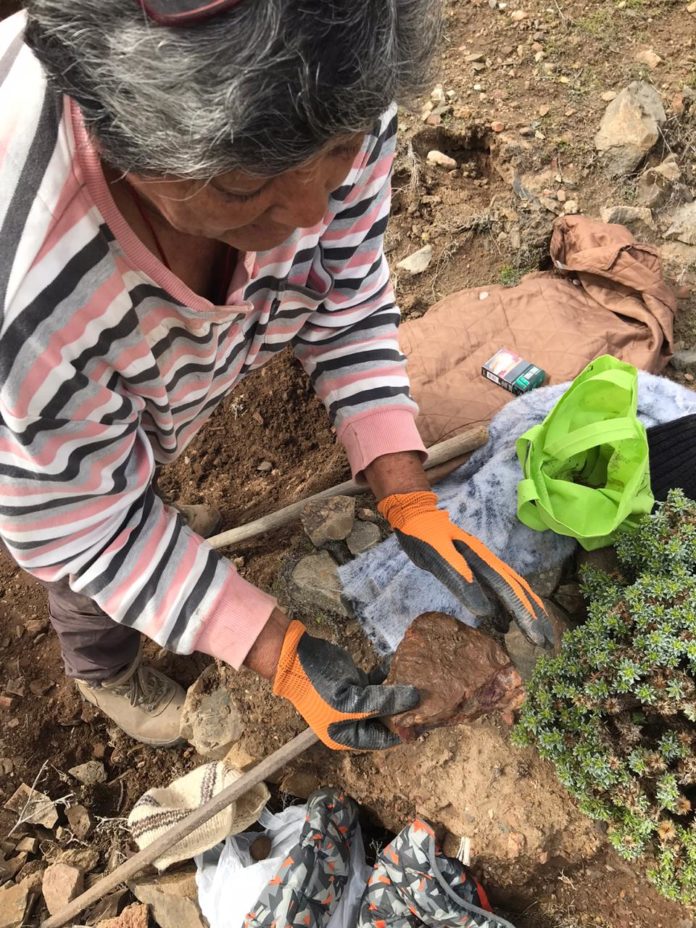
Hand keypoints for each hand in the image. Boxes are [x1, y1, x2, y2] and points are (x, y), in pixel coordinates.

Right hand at [272, 620, 418, 749]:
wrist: (295, 657)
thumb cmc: (319, 687)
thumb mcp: (353, 700)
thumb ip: (385, 701)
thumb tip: (416, 699)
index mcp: (348, 735)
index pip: (383, 739)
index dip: (404, 729)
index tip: (426, 718)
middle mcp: (353, 721)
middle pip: (385, 719)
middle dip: (404, 709)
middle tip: (427, 698)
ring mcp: (354, 701)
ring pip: (383, 700)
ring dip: (398, 691)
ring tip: (419, 683)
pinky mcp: (355, 681)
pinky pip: (377, 683)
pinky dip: (388, 677)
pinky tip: (401, 668)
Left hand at [378, 491, 553, 647]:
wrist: (415, 513)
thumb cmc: (423, 533)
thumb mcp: (437, 553)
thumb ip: (459, 577)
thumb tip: (485, 610)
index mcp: (483, 560)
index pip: (511, 592)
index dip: (526, 615)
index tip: (537, 638)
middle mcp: (489, 563)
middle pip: (519, 592)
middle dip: (535, 618)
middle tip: (548, 644)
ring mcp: (483, 565)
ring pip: (513, 590)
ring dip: (527, 613)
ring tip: (538, 637)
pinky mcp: (475, 568)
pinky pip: (498, 590)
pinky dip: (507, 608)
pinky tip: (507, 624)